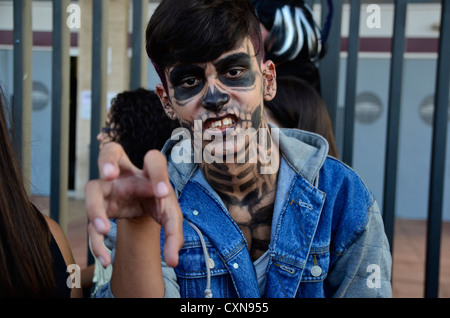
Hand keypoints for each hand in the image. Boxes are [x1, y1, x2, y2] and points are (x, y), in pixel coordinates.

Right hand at [85, 142, 183, 267]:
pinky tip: (106, 259)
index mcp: (147, 170)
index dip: (158, 173)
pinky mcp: (99, 207)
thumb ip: (174, 235)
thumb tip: (173, 261)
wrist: (143, 208)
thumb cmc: (157, 203)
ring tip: (103, 228)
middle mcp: (124, 174)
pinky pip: (90, 222)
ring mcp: (108, 189)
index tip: (163, 193)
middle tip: (109, 174)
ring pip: (91, 188)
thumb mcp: (170, 215)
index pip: (153, 160)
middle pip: (110, 152)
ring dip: (94, 206)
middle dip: (106, 160)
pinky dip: (96, 242)